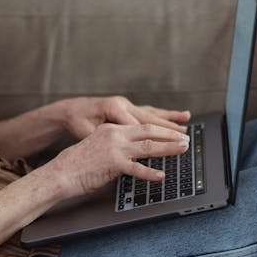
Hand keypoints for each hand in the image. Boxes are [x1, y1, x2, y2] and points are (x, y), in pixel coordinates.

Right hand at [48, 122, 190, 198]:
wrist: (62, 172)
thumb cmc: (78, 163)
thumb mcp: (98, 147)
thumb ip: (115, 147)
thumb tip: (133, 155)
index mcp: (111, 129)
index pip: (141, 125)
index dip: (160, 128)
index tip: (173, 131)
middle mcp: (115, 134)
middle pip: (149, 131)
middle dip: (170, 134)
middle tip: (185, 137)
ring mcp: (115, 148)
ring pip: (148, 146)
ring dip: (169, 148)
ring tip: (182, 149)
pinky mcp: (114, 163)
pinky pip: (137, 168)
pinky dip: (151, 172)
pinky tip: (161, 175)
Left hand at [58, 96, 190, 139]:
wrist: (70, 109)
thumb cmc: (77, 122)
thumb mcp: (85, 132)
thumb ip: (102, 140)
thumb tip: (119, 153)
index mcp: (112, 108)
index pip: (135, 126)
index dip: (148, 139)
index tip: (162, 149)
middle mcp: (122, 104)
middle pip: (148, 119)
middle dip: (167, 130)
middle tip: (183, 138)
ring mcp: (126, 104)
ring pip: (152, 114)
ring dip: (170, 121)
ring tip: (187, 124)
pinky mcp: (129, 107)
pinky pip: (150, 112)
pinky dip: (166, 115)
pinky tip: (181, 115)